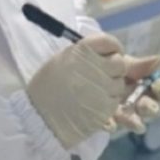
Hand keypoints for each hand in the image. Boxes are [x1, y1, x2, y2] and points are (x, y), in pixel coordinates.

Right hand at [26, 33, 126, 149]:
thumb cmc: (48, 87)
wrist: (39, 117)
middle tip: (103, 75)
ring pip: (120, 84)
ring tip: (94, 92)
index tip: (110, 54)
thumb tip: (107, 53)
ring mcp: (101, 89)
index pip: (109, 42)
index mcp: (80, 51)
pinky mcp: (105, 109)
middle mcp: (93, 67)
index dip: (113, 48)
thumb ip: (85, 54)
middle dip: (114, 69)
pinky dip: (108, 103)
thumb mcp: (62, 60)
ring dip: (111, 87)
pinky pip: (115, 102)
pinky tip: (93, 104)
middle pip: (119, 63)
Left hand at [111, 55, 159, 134]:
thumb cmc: (107, 66)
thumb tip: (159, 59)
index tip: (158, 85)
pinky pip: (110, 125)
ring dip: (136, 122)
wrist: (81, 72)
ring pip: (133, 120)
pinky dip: (111, 125)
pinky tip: (109, 124)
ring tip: (138, 125)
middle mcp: (136, 101)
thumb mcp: (121, 62)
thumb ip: (138, 64)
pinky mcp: (106, 120)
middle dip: (151, 108)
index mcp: (143, 85)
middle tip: (151, 108)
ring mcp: (122, 112)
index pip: (159, 89)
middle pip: (149, 107)